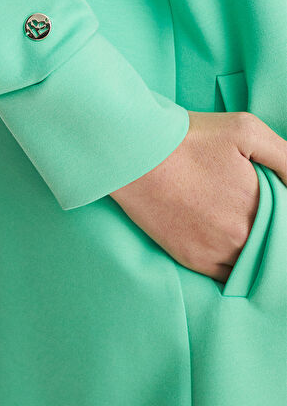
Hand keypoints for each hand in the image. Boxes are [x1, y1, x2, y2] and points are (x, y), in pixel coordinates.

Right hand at [109, 111, 286, 281]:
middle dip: (269, 228)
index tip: (269, 203)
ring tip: (239, 226)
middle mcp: (242, 234)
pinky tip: (231, 248)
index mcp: (259, 202)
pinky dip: (235, 267)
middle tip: (246, 208)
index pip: (285, 219)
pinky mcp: (193, 259)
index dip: (279, 211)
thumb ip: (285, 156)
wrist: (134, 155)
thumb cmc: (188, 138)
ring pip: (252, 262)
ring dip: (254, 250)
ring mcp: (216, 251)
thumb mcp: (246, 129)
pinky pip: (227, 276)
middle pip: (271, 241)